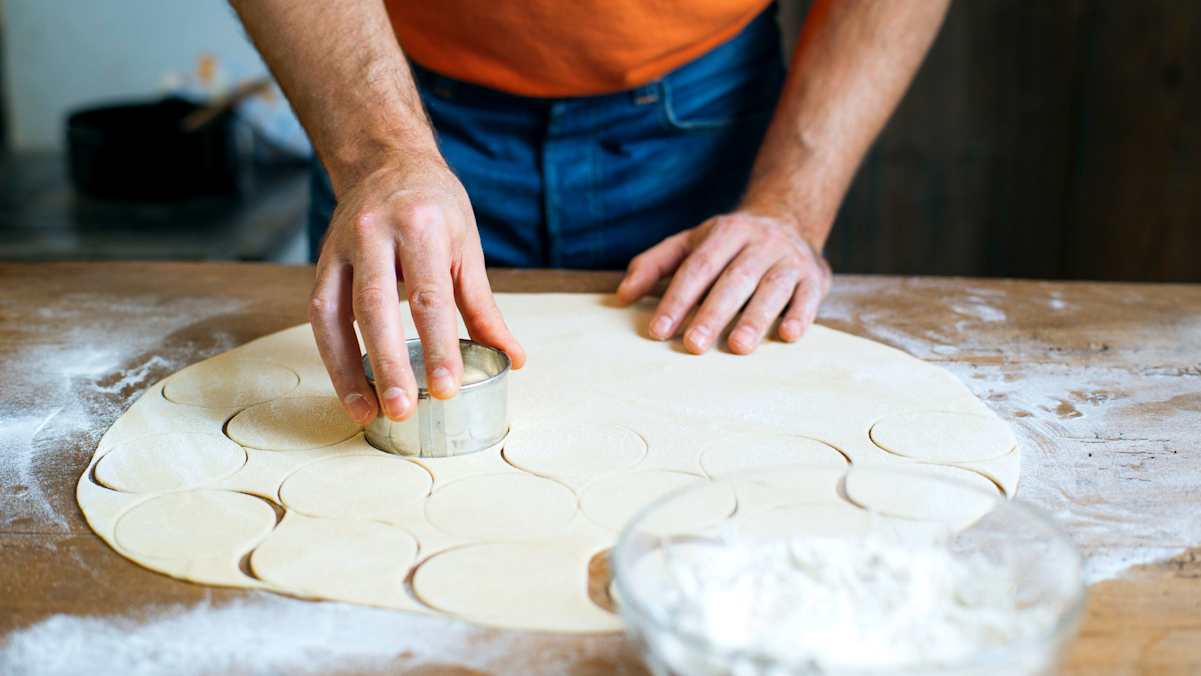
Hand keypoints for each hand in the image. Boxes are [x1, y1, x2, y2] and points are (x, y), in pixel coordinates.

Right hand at [310, 153, 524, 424]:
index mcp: (420, 225)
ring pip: (335, 314)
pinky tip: (352, 388)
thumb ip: (483, 307)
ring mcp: (341, 247)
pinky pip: (321, 313)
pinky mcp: (321, 262)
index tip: (446, 388)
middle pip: (376, 307)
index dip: (438, 345)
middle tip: (404, 409)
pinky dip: (333, 356)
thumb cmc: (435, 206)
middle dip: (388, 363)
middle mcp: (374, 233)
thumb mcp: (466, 246)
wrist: (386, 160)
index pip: (429, 295)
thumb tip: (513, 358)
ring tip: (370, 413)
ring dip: (348, 370)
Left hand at [616, 211, 831, 354]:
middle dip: (713, 313)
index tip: (659, 329)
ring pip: (772, 287)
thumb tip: (622, 295)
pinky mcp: (814, 277)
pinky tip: (788, 335)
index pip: (698, 267)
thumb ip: (655, 264)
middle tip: (693, 345)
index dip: (677, 298)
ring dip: (756, 317)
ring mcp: (789, 259)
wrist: (789, 216)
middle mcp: (760, 243)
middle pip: (734, 279)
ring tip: (738, 347)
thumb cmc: (729, 242)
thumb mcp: (691, 242)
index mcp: (726, 232)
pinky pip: (808, 296)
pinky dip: (800, 315)